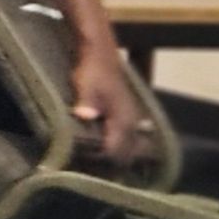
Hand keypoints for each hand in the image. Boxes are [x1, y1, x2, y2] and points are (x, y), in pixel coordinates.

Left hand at [73, 44, 144, 165]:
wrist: (101, 54)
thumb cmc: (92, 71)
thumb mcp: (85, 86)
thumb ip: (86, 103)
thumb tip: (85, 116)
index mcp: (123, 119)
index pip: (116, 151)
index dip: (101, 160)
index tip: (84, 160)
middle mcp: (133, 123)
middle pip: (127, 155)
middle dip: (111, 163)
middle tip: (89, 165)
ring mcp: (133, 120)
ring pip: (130, 149)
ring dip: (116, 156)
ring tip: (96, 158)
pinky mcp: (129, 117)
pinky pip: (129, 140)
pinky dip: (119, 147)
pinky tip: (104, 147)